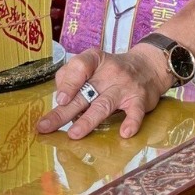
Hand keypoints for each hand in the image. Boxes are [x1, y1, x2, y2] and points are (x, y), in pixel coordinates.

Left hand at [37, 43, 174, 141]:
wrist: (148, 67)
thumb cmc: (112, 70)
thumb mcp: (92, 64)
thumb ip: (72, 78)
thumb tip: (60, 102)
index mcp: (95, 60)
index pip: (80, 66)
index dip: (69, 83)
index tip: (60, 100)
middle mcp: (109, 72)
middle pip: (84, 93)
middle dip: (63, 112)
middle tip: (46, 127)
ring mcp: (124, 86)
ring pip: (104, 104)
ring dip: (88, 120)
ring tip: (74, 134)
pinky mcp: (139, 99)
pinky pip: (135, 111)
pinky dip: (131, 122)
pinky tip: (124, 133)